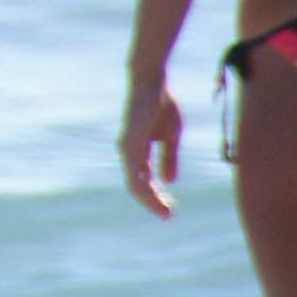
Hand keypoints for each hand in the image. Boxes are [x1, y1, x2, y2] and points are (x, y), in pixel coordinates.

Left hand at [121, 85, 182, 217]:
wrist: (151, 80)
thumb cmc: (161, 103)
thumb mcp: (170, 135)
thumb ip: (169, 157)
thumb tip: (169, 181)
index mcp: (137, 151)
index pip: (143, 181)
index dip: (156, 197)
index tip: (169, 210)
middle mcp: (128, 152)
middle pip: (137, 186)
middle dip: (153, 203)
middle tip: (169, 216)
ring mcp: (127, 148)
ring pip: (135, 184)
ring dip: (151, 200)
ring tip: (166, 212)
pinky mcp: (131, 143)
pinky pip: (136, 172)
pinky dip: (146, 186)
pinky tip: (157, 195)